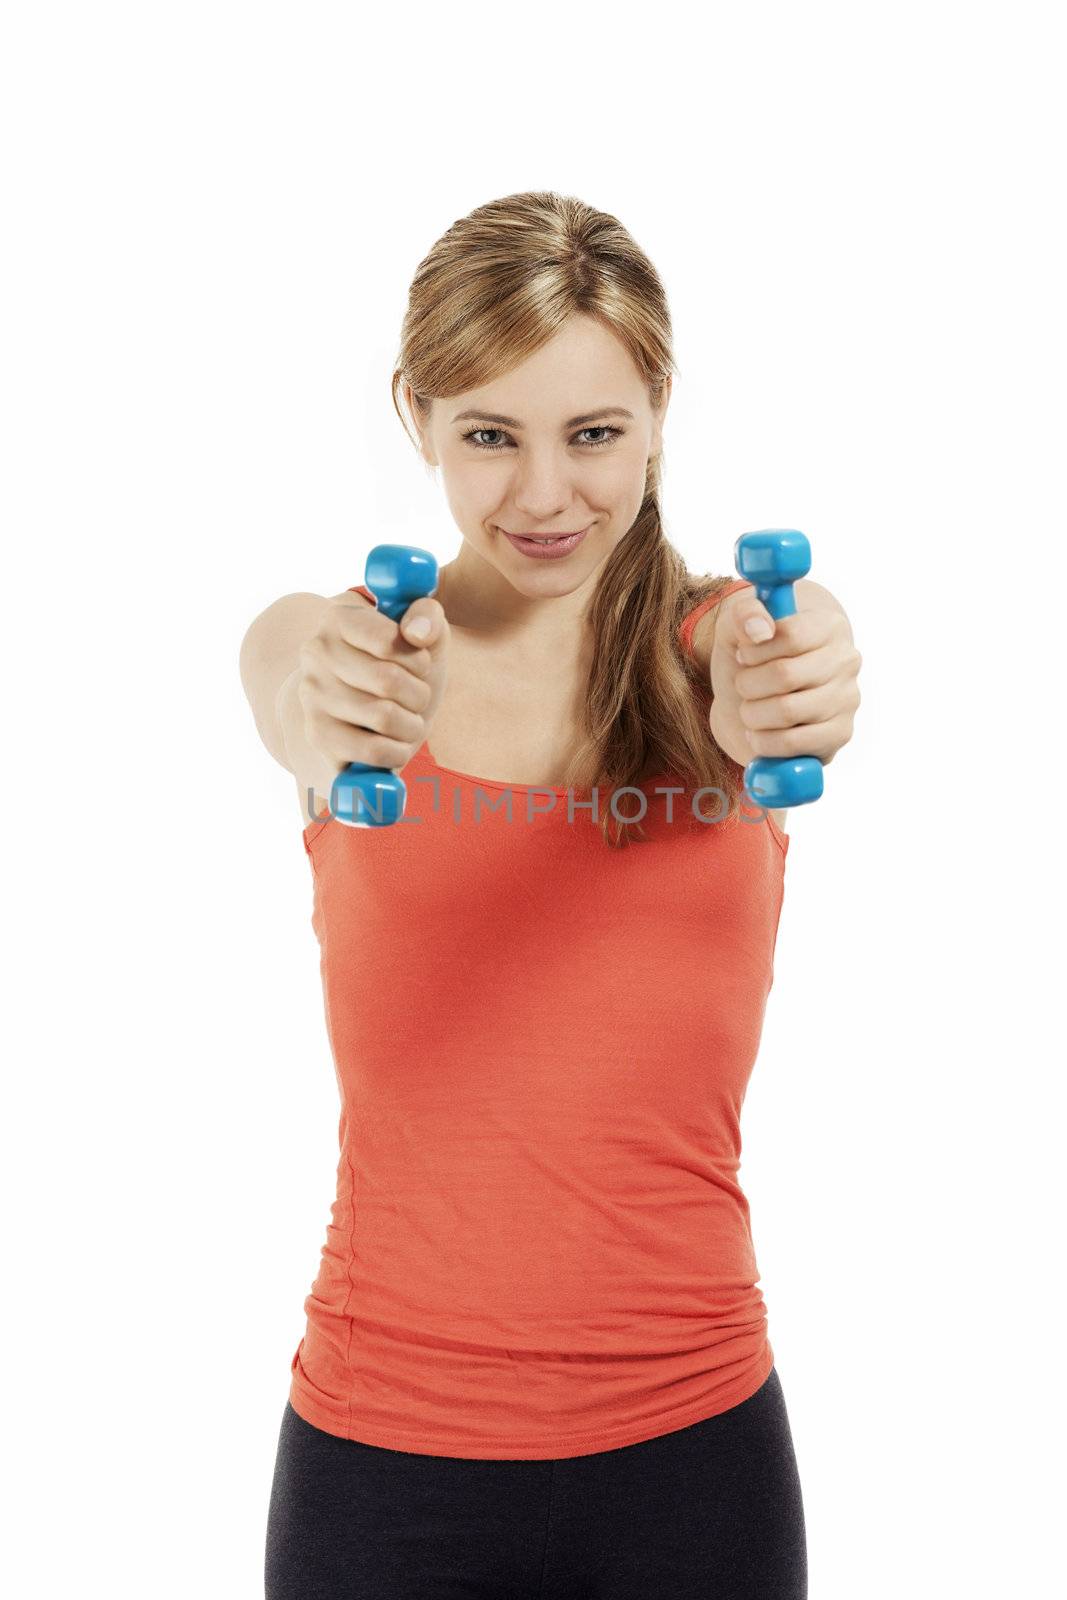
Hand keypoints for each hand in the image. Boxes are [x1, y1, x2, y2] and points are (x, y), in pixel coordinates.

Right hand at [296, 591, 450, 785]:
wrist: (375, 715)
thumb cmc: (404, 669)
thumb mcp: (425, 636)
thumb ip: (428, 616)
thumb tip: (416, 633)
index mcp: (339, 618)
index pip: (390, 641)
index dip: (418, 660)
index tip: (418, 665)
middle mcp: (315, 652)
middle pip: (388, 681)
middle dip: (419, 695)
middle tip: (415, 697)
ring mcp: (312, 695)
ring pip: (383, 717)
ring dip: (411, 725)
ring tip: (405, 720)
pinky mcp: (318, 735)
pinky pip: (372, 750)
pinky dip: (397, 751)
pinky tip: (395, 743)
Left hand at [709, 587, 861, 765]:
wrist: (757, 700)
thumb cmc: (751, 659)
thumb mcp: (737, 628)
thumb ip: (744, 614)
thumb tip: (759, 630)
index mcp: (829, 626)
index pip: (791, 636)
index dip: (755, 650)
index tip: (743, 655)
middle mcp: (846, 660)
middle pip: (785, 675)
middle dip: (748, 684)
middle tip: (743, 685)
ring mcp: (847, 699)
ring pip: (786, 711)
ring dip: (752, 714)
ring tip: (749, 710)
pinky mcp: (840, 734)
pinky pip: (793, 743)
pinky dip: (764, 742)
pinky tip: (758, 734)